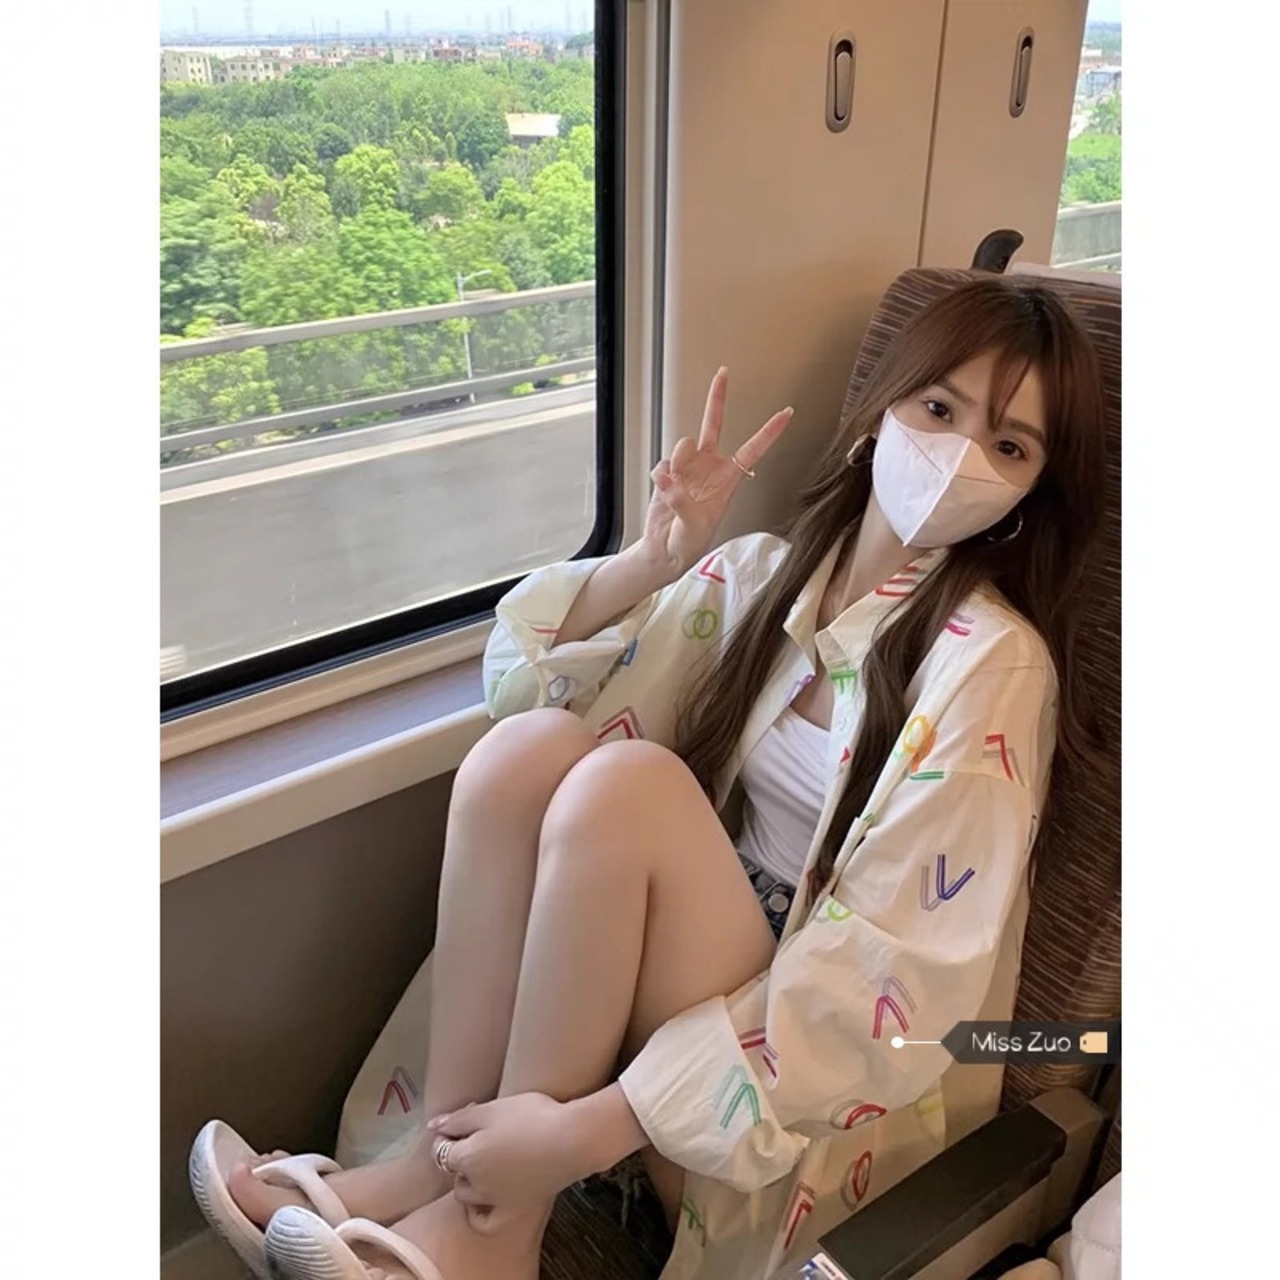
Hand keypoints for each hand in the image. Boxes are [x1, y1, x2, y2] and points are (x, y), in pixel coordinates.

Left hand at [428, 1093, 596, 1234]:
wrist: (572, 1140)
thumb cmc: (532, 1117)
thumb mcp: (491, 1108)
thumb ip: (459, 1119)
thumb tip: (434, 1126)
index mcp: (467, 1157)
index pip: (443, 1149)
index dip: (450, 1133)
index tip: (465, 1121)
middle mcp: (476, 1184)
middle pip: (455, 1172)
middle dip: (460, 1156)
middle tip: (481, 1134)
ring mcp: (495, 1200)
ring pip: (466, 1195)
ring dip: (469, 1179)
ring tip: (488, 1158)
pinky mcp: (515, 1208)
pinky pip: (485, 1221)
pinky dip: (478, 1213)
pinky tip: (485, 1198)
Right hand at [641, 368, 793, 578]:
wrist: (665, 551)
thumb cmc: (689, 543)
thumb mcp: (694, 526)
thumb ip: (681, 500)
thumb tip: (668, 478)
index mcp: (728, 479)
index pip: (753, 449)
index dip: (770, 431)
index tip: (787, 412)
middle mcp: (709, 468)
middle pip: (713, 425)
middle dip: (717, 398)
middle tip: (723, 374)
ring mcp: (688, 469)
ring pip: (683, 445)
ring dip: (678, 461)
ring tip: (674, 485)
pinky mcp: (668, 474)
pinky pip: (663, 464)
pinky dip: (661, 478)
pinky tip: (664, 491)